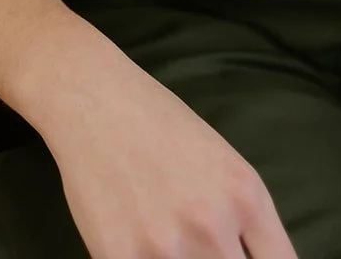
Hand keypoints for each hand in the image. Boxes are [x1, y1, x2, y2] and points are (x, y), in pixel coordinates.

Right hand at [39, 56, 297, 258]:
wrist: (94, 98)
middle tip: (195, 246)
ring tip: (163, 235)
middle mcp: (213, 225)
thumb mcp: (223, 164)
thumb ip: (245, 223)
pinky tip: (135, 244)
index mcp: (246, 197)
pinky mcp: (118, 257)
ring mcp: (166, 246)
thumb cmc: (160, 126)